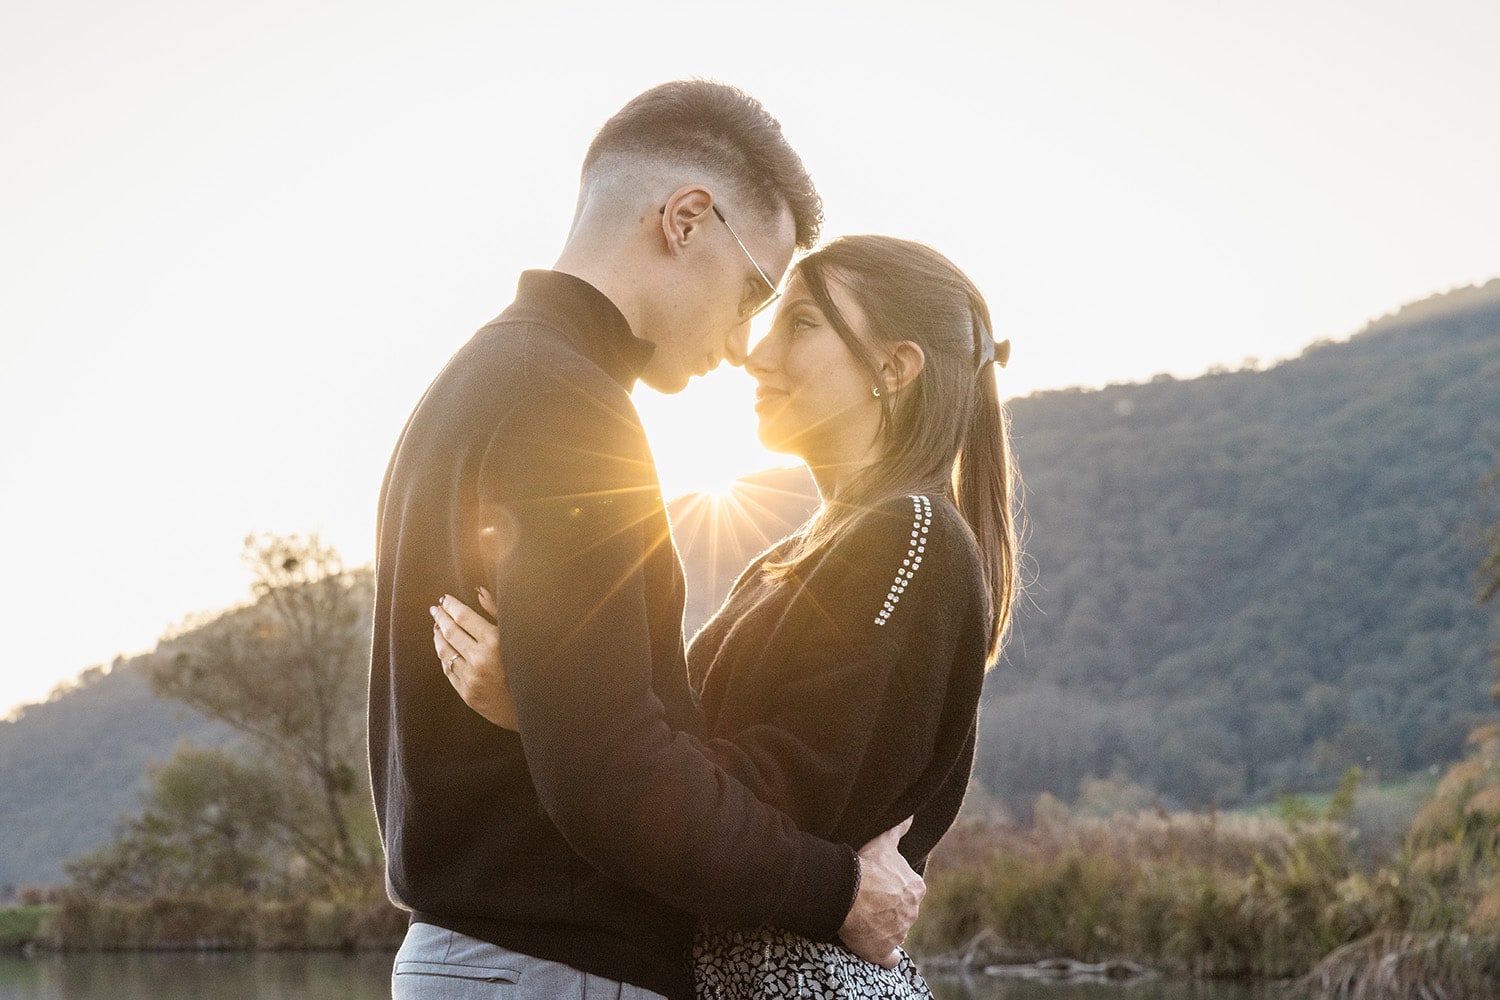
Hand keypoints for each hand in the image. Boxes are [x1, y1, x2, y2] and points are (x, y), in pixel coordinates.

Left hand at [431, 587, 517, 729]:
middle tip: (435, 609)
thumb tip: (479, 591)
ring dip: (438, 636)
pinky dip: (443, 656)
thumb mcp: (516, 635)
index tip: (444, 599)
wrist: (531, 706)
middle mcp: (480, 659)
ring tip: (437, 626)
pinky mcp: (466, 693)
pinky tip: (443, 647)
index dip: (451, 606)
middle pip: (450, 632)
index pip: (464, 617)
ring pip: (445, 652)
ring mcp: (471, 678)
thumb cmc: (528, 666)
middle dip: (441, 617)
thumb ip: (497, 612)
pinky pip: (448, 670)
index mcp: (495, 642)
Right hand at [837, 817, 923, 967]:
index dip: (893, 889)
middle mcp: (912, 912)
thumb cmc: (866, 865)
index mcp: (916, 889)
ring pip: (894, 931)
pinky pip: (889, 958)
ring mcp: (899, 933)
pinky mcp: (882, 950)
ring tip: (864, 919)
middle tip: (869, 901)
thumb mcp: (885, 841)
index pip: (909, 891)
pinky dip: (886, 956)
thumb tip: (912, 815)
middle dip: (889, 908)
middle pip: (902, 912)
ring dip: (883, 928)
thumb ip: (900, 828)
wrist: (847, 890)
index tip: (878, 886)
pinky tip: (878, 950)